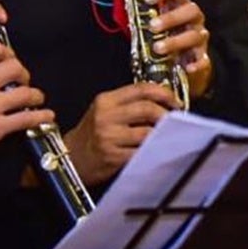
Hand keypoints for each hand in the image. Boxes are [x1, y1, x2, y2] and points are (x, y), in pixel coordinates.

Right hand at [0, 42, 51, 172]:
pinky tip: (46, 116)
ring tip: (37, 98)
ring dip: (36, 95)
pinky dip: (41, 117)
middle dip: (24, 74)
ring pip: (26, 92)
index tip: (11, 61)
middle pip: (15, 67)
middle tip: (23, 81)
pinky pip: (26, 118)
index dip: (9, 54)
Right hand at [63, 82, 177, 185]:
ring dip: (164, 134)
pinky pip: (142, 151)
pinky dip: (154, 150)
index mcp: (106, 100)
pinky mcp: (114, 157)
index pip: (141, 89)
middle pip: (147, 108)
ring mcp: (110, 137)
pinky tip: (159, 149)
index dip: (164, 93)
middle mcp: (106, 116)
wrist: (70, 158)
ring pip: (148, 131)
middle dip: (167, 114)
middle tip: (177, 119)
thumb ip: (127, 103)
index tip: (175, 101)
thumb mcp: (102, 110)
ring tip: (169, 135)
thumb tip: (160, 102)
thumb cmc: (90, 135)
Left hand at [145, 0, 211, 96]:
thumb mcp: (153, 24)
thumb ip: (144, 16)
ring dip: (175, 41)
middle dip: (171, 17)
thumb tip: (125, 7)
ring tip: (157, 48)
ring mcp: (199, 38)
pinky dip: (197, 64)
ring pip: (195, 35)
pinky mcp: (202, 58)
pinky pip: (204, 60)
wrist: (179, 65)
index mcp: (180, 5)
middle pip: (191, 10)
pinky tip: (186, 68)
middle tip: (152, 26)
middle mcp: (193, 19)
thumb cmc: (164, 38)